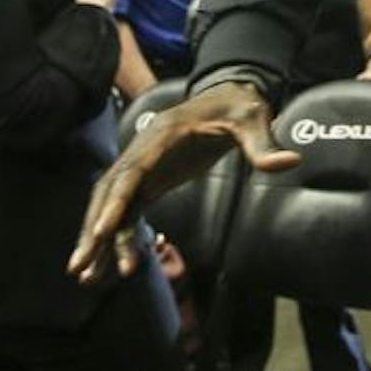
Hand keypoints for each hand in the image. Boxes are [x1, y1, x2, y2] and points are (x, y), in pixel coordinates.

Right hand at [71, 80, 298, 282]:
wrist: (227, 95)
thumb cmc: (237, 106)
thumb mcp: (252, 120)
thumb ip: (264, 144)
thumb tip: (289, 161)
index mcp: (162, 137)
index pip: (132, 172)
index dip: (115, 201)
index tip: (102, 228)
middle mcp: (143, 153)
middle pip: (109, 193)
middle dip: (93, 229)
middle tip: (80, 265)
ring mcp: (143, 168)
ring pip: (110, 206)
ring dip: (97, 240)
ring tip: (84, 276)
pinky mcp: (150, 181)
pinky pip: (126, 213)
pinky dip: (115, 238)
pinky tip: (108, 267)